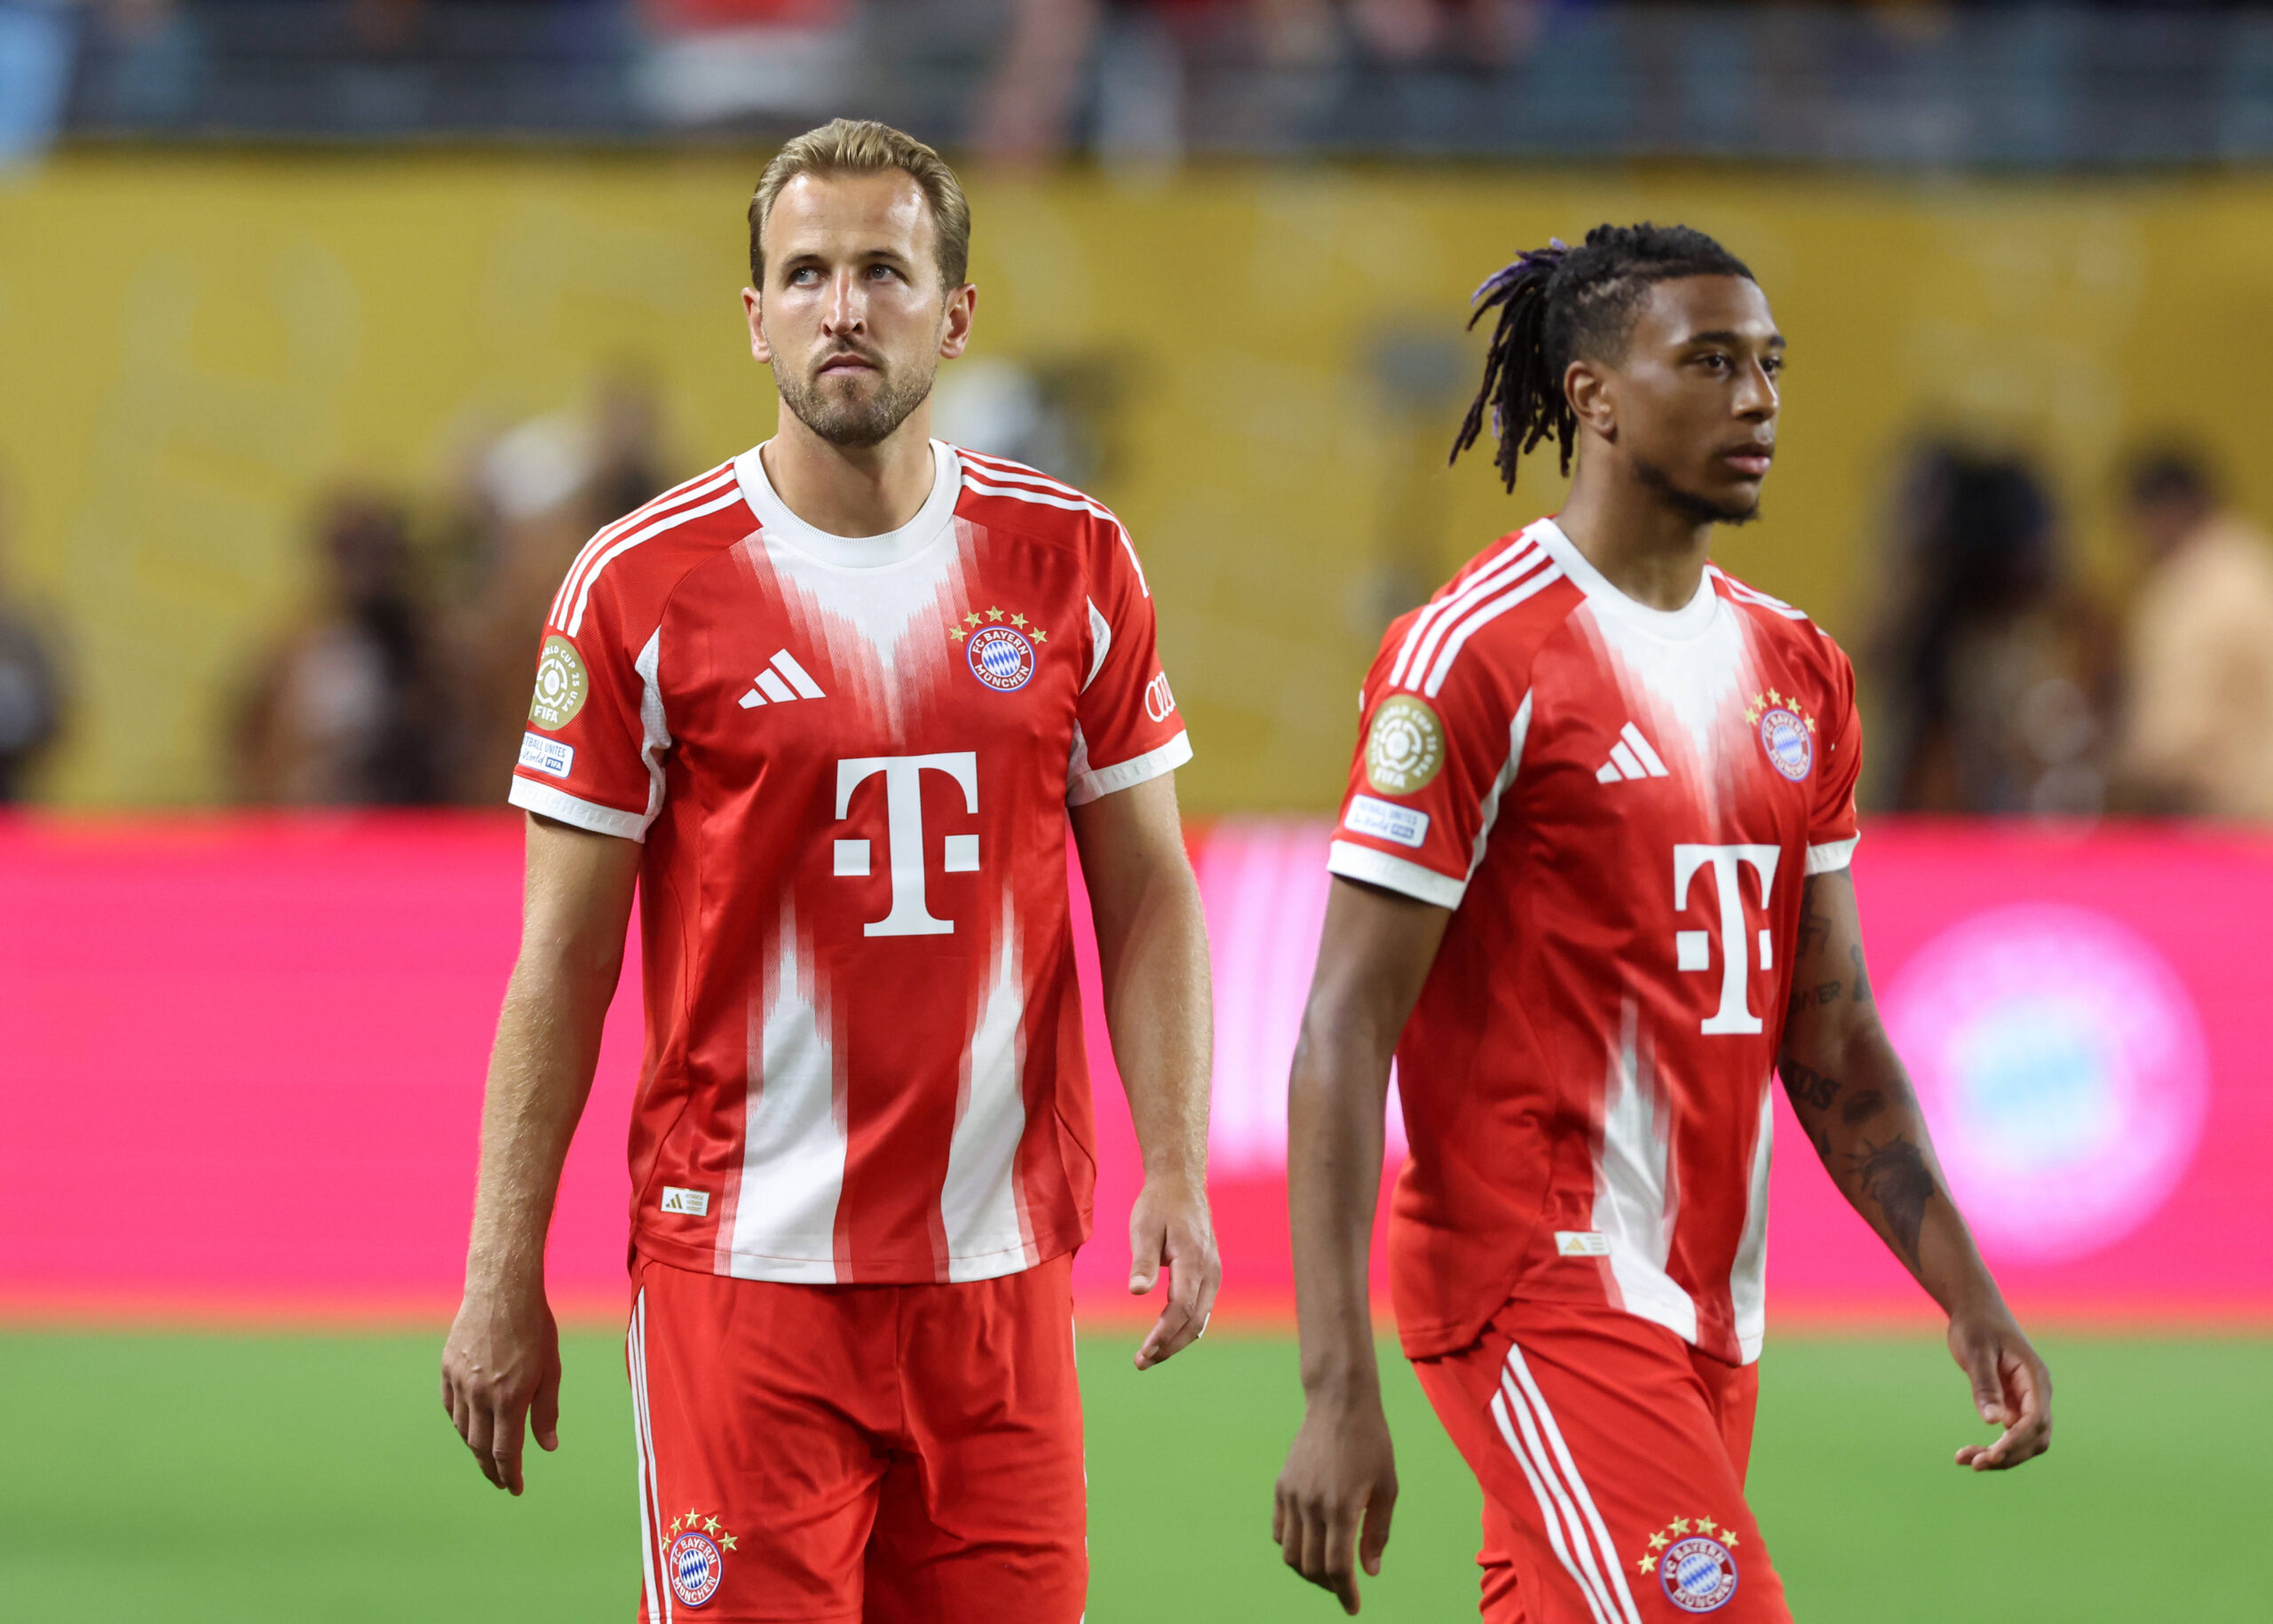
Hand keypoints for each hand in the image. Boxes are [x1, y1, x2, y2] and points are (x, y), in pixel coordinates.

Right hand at [441, 1274, 561, 1494]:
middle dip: (492, 1469)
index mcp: (509, 1398)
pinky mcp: (447, 1368)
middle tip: (502, 1482)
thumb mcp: (551, 1370)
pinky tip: (470, 1427)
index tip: (516, 1489)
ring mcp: (460, 1382)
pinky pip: (451, 1406)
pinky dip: (461, 1423)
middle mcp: (480, 1395)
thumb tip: (547, 1447)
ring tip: (488, 1457)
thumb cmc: (535, 1327)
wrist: (502, 1289)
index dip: (510, 1475)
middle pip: (480, 1446)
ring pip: (463, 1429)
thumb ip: (546, 1411)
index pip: (505, 1452)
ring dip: (476, 1448)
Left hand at [1128, 1171, 1219, 1370]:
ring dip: (1177, 1340)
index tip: (1143, 1352)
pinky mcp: (1209, 1272)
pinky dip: (1185, 1326)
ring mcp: (1213, 1272)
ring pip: (1200, 1318)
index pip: (1181, 1308)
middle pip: (1194, 1321)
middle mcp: (1210, 1271)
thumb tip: (1136, 1293)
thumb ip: (1142, 1261)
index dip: (1163, 1333)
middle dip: (1169, 1346)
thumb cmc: (1159, 1205)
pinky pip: (1201, 1308)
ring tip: (1150, 1355)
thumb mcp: (1144, 1228)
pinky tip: (1166, 1334)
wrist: (1180, 1183)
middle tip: (1141, 1362)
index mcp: (1194, 1260)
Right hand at [1274, 1392, 1397, 1614]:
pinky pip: (1279, 1530)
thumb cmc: (1371, 1442)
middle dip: (1329, 1586)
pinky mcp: (1282, 1486)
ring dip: (1308, 1570)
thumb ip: (1377, 1532)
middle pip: (1311, 1566)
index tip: (1352, 1608)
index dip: (1345, 1594)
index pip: (1337, 1567)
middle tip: (1344, 1588)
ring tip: (1327, 1569)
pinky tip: (1309, 1544)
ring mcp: (1292, 1495)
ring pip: (1290, 1554)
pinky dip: (1292, 1547)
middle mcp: (1311, 1505)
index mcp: (1341, 1507)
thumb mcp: (1387, 1487)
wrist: (1339, 1402)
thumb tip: (1370, 1571)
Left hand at [1947, 1304, 2050, 1470]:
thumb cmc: (1976, 1326)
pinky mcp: (2015, 1405)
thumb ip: (1985, 1385)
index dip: (2017, 1442)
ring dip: (2001, 1456)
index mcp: (2035, 1378)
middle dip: (2009, 1455)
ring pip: (2024, 1441)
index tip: (1992, 1456)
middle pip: (2036, 1438)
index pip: (2036, 1420)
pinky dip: (1994, 1447)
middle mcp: (2038, 1393)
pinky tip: (1967, 1454)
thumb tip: (1993, 1422)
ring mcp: (2028, 1401)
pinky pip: (2011, 1435)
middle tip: (1974, 1464)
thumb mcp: (1976, 1352)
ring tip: (1964, 1460)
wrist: (1976, 1310)